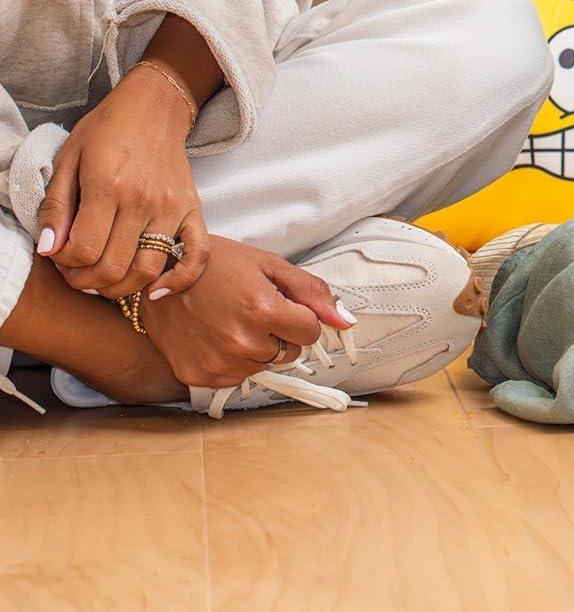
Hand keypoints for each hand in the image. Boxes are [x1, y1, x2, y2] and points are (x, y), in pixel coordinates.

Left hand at [37, 67, 209, 299]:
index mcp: (108, 185)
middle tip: (76, 271)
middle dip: (85, 282)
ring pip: (147, 270)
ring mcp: (172, 207)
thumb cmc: (105, 130)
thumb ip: (56, 206)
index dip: (64, 264)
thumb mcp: (68, 159)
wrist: (154, 107)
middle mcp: (143, 200)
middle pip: (112, 268)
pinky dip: (180, 279)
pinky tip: (157, 290)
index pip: (83, 251)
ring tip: (104, 279)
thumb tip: (49, 249)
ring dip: (120, 287)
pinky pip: (197, 254)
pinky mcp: (192, 209)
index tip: (59, 254)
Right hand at [140, 235, 353, 389]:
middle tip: (256, 310)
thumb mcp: (269, 265)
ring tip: (234, 321)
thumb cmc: (216, 265)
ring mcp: (218, 362)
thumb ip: (312, 292)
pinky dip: (234, 361)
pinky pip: (236, 377)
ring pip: (263, 366)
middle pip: (289, 352)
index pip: (311, 332)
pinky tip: (218, 336)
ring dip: (258, 348)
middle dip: (282, 333)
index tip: (285, 305)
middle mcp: (242, 342)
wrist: (160, 274)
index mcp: (264, 310)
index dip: (301, 317)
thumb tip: (345, 321)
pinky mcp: (198, 376)